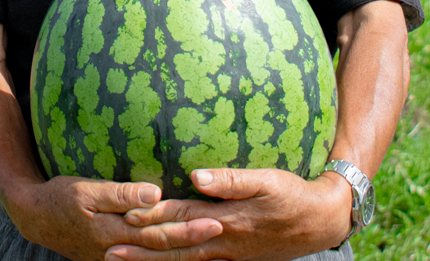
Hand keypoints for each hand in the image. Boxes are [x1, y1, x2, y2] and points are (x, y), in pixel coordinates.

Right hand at [5, 176, 224, 260]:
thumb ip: (121, 193)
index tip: (215, 221)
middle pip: (163, 249)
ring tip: (217, 256)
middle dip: (195, 244)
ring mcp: (116, 259)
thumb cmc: (62, 197)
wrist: (36, 218)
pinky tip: (184, 258)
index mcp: (114, 233)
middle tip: (224, 235)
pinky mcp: (115, 258)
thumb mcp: (86, 190)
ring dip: (185, 259)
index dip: (188, 229)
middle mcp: (118, 251)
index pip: (159, 232)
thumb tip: (155, 193)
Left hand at [109, 168, 351, 260]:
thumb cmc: (293, 195)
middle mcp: (221, 241)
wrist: (320, 221)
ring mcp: (226, 253)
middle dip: (141, 247)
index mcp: (225, 220)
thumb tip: (194, 176)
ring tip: (121, 260)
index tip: (123, 215)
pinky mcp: (232, 256)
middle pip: (173, 245)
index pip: (180, 217)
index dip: (151, 216)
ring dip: (151, 260)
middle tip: (108, 249)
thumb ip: (230, 180)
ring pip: (181, 259)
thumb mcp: (267, 180)